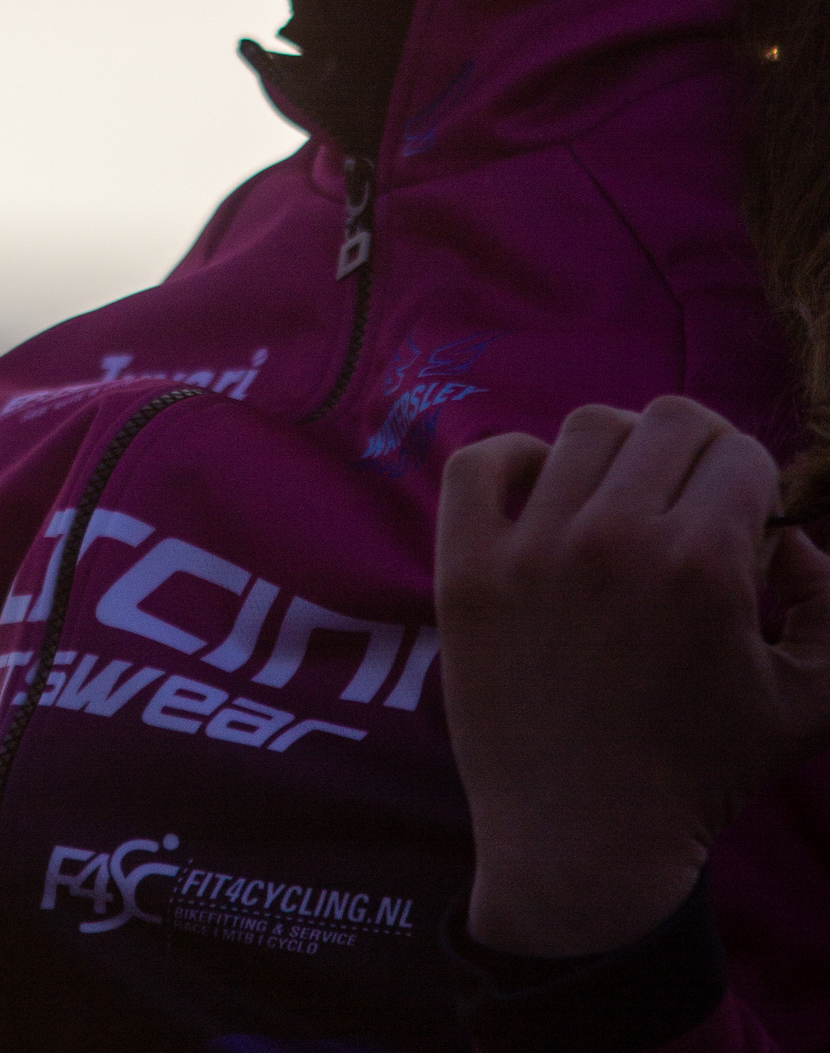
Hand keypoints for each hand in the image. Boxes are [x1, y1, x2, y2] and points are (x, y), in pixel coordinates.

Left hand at [436, 395, 829, 956]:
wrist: (584, 843)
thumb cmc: (699, 773)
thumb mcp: (808, 701)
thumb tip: (791, 537)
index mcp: (703, 565)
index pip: (738, 450)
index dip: (752, 481)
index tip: (742, 518)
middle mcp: (616, 541)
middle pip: (666, 419)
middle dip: (696, 450)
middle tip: (689, 499)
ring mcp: (532, 549)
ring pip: (583, 429)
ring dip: (616, 453)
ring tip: (622, 502)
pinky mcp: (467, 569)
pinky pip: (478, 462)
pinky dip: (511, 458)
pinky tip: (541, 491)